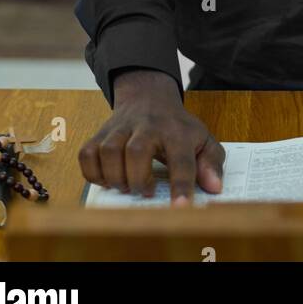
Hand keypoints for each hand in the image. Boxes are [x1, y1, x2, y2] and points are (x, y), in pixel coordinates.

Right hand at [78, 69, 224, 205]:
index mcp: (177, 131)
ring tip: (126, 186)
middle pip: (137, 150)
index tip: (181, 208)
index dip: (181, 185)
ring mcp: (121, 127)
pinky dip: (93, 172)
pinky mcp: (101, 132)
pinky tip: (107, 179)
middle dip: (138, 179)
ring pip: (109, 150)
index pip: (181, 159)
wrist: (149, 95)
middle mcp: (147, 126)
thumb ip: (211, 163)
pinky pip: (87, 153)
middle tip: (144, 192)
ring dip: (115, 176)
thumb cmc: (177, 126)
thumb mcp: (202, 139)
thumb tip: (214, 188)